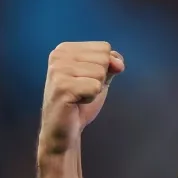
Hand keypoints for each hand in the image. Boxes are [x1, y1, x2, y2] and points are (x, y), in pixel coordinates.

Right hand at [40, 41, 124, 155]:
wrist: (64, 129)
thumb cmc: (80, 102)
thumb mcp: (99, 78)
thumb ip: (111, 64)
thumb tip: (118, 63)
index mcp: (65, 48)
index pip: (104, 48)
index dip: (103, 68)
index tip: (85, 80)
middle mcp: (59, 55)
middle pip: (103, 59)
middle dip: (99, 79)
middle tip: (82, 90)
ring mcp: (59, 70)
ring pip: (100, 73)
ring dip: (95, 90)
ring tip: (79, 96)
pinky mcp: (62, 87)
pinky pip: (95, 87)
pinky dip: (91, 98)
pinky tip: (77, 102)